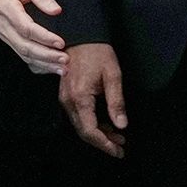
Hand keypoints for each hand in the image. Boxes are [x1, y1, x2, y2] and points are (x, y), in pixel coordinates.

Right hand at [0, 0, 65, 72]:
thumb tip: (56, 10)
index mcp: (7, 9)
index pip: (26, 28)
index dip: (44, 37)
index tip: (60, 43)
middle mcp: (4, 26)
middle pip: (25, 46)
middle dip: (47, 56)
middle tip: (65, 60)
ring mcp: (5, 35)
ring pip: (23, 54)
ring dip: (44, 63)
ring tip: (61, 68)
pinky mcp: (8, 40)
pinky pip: (22, 55)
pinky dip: (37, 63)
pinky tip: (50, 67)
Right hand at [57, 42, 124, 156]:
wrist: (80, 35)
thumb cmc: (97, 52)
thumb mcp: (113, 75)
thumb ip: (116, 102)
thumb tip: (121, 125)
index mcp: (80, 97)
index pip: (90, 131)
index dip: (105, 144)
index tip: (119, 151)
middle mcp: (68, 101)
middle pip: (84, 132)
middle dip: (103, 142)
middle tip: (121, 146)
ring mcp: (65, 98)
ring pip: (81, 125)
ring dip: (99, 134)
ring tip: (118, 137)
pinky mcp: (66, 95)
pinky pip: (78, 116)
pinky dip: (92, 123)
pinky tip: (106, 123)